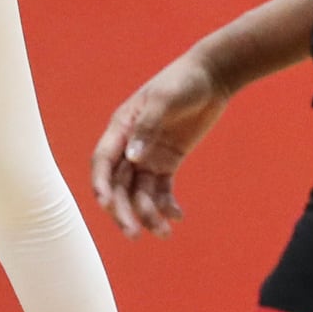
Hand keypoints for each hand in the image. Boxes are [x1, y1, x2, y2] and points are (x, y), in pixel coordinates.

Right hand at [92, 51, 231, 236]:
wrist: (212, 76)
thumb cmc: (183, 81)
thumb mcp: (165, 99)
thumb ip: (147, 127)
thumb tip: (133, 158)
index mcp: (121, 127)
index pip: (102, 162)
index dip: (100, 185)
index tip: (106, 205)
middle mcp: (129, 145)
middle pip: (117, 185)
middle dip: (122, 211)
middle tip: (133, 234)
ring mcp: (148, 156)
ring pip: (139, 193)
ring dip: (146, 214)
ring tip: (164, 233)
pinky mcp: (167, 162)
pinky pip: (161, 190)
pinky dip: (166, 205)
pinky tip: (177, 215)